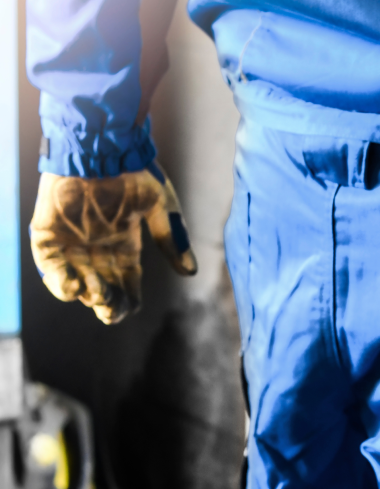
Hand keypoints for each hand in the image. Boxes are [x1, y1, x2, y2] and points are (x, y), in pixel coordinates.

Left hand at [29, 166, 196, 323]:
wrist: (100, 146)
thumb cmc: (135, 172)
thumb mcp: (161, 207)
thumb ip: (171, 238)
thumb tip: (190, 272)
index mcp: (124, 242)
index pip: (126, 280)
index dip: (128, 298)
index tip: (131, 307)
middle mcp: (97, 245)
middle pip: (102, 286)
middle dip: (107, 303)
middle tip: (110, 310)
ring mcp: (71, 240)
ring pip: (75, 280)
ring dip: (85, 294)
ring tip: (95, 295)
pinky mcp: (47, 233)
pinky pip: (49, 265)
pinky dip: (57, 280)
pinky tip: (72, 286)